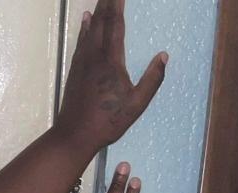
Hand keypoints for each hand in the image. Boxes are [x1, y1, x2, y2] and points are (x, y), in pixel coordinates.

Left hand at [54, 0, 167, 153]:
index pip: (115, 24)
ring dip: (96, 11)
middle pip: (100, 21)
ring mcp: (82, 63)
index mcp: (111, 61)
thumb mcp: (136, 104)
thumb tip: (164, 56)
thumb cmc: (107, 122)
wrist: (74, 135)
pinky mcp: (74, 70)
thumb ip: (152, 79)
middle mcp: (95, 56)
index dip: (117, 5)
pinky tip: (85, 21)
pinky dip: (84, 28)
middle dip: (106, 2)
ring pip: (89, 29)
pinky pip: (81, 41)